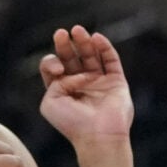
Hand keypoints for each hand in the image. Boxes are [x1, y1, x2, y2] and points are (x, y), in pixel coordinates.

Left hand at [38, 25, 133, 144]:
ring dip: (84, 42)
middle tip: (61, 33)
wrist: (98, 136)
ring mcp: (99, 82)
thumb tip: (69, 71)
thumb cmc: (72, 123)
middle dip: (66, 45)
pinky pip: (111, 60)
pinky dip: (104, 47)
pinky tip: (97, 38)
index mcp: (63, 90)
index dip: (52, 62)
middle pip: (72, 58)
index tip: (58, 69)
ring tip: (78, 30)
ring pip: (91, 55)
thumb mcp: (50, 102)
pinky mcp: (116, 81)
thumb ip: (53, 82)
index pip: (55, 67)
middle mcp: (81, 84)